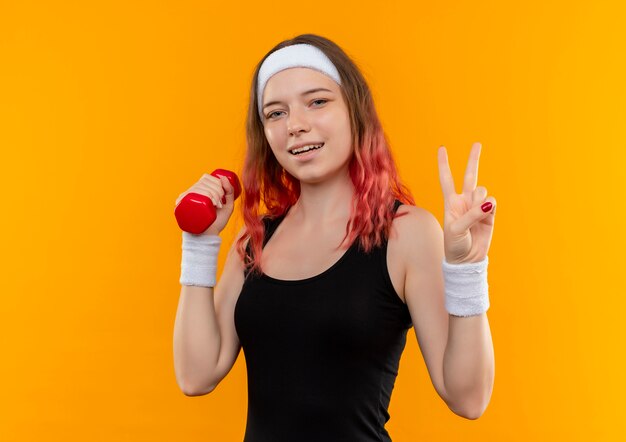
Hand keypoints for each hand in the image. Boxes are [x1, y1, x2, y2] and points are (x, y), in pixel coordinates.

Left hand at [437, 142, 495, 263]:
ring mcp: (477, 207)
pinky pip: (492, 203)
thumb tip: (488, 202)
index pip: (446, 179)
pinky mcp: (490, 214)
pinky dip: (490, 206)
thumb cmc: (454, 245)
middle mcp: (464, 201)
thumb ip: (471, 214)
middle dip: (473, 159)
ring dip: (480, 198)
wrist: (466, 260)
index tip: (442, 148)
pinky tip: (487, 213)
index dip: (444, 164)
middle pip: (469, 175)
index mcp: (450, 202)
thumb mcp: (456, 229)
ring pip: (482, 191)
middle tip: (477, 143)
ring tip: (477, 213)